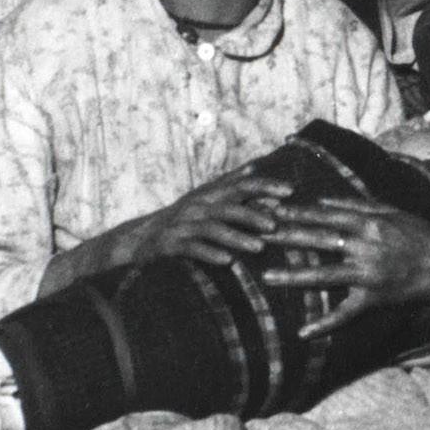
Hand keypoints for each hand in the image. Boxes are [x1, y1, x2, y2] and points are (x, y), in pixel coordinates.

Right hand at [127, 169, 299, 268]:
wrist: (140, 238)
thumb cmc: (181, 220)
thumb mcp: (203, 198)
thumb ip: (228, 184)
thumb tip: (253, 167)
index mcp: (209, 195)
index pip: (240, 185)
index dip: (264, 186)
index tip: (289, 190)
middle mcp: (197, 206)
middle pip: (228, 206)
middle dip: (253, 214)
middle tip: (275, 225)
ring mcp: (184, 225)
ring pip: (213, 228)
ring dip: (237, 237)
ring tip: (258, 247)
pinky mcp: (171, 244)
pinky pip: (192, 248)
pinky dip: (210, 253)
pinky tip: (227, 261)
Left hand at [261, 196, 429, 339]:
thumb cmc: (417, 233)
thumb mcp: (390, 210)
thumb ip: (355, 204)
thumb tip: (322, 199)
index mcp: (368, 222)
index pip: (323, 215)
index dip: (295, 212)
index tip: (270, 210)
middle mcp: (365, 246)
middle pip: (317, 241)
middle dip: (285, 237)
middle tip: (257, 235)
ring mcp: (368, 273)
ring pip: (324, 276)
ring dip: (294, 277)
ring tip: (267, 278)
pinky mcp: (374, 297)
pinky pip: (346, 313)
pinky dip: (325, 325)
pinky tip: (302, 333)